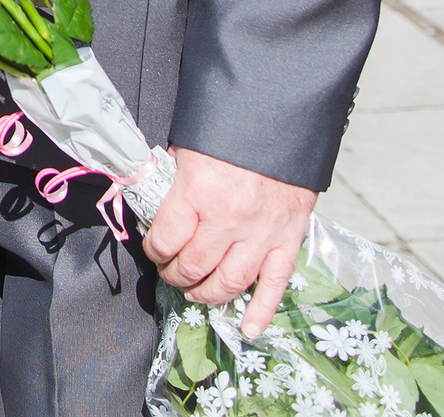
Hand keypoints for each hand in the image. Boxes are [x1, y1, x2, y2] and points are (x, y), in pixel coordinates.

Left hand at [145, 146, 316, 336]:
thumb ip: (173, 179)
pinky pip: (275, 284)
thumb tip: (155, 205)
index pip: (166, 240)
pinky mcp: (289, 238)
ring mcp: (261, 232)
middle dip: (176, 275)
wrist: (282, 117)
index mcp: (198, 191)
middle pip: (193, 267)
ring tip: (196, 291)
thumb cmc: (229, 129)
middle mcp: (229, 218)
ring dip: (207, 294)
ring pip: (229, 283)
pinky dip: (262, 310)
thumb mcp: (189, 148)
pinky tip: (248, 326)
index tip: (154, 248)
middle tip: (172, 272)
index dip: (154, 250)